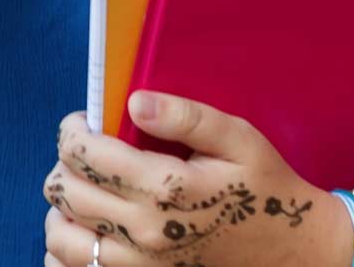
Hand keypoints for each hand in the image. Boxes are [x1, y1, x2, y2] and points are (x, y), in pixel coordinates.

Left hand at [39, 93, 347, 266]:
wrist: (294, 253)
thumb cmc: (265, 189)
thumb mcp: (238, 139)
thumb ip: (185, 116)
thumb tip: (133, 102)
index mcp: (167, 186)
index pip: (84, 153)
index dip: (72, 131)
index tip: (85, 123)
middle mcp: (144, 230)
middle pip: (63, 189)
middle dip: (66, 163)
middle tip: (90, 153)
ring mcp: (138, 265)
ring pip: (59, 233)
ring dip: (63, 206)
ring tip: (88, 190)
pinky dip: (66, 249)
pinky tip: (89, 229)